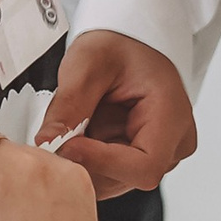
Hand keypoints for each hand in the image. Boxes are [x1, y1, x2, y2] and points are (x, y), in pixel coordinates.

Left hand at [39, 30, 196, 197]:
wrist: (131, 40)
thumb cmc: (120, 45)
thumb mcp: (89, 62)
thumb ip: (70, 103)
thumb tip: (47, 142)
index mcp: (172, 116)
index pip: (144, 166)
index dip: (101, 162)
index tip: (67, 145)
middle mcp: (174, 144)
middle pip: (125, 177)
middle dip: (85, 160)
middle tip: (56, 135)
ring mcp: (160, 154)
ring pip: (113, 180)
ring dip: (84, 160)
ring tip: (74, 125)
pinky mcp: (141, 159)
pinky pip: (108, 174)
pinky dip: (86, 159)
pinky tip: (81, 133)